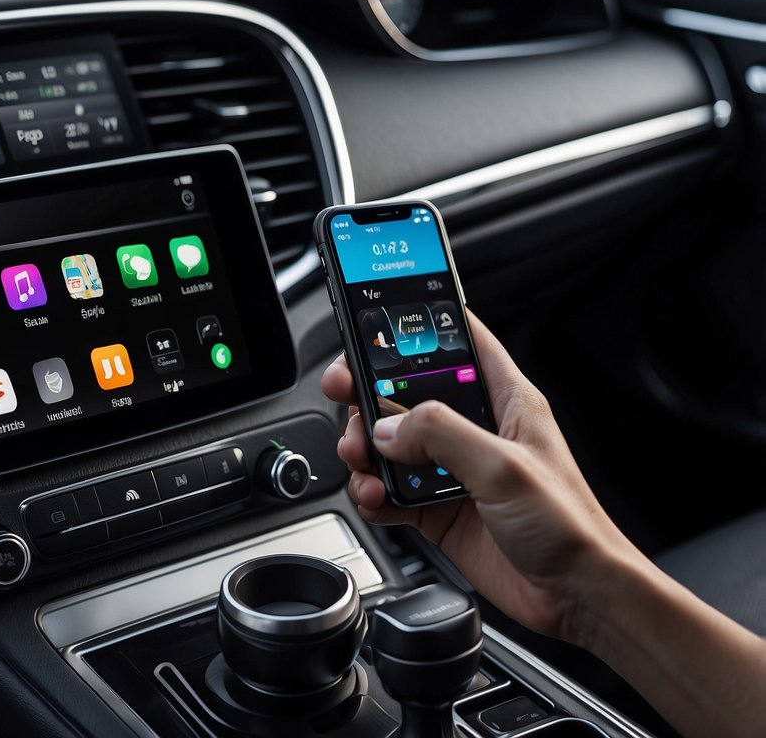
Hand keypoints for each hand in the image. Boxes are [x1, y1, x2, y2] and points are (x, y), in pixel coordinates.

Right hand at [322, 312, 634, 641]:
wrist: (576, 597)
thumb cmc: (569, 527)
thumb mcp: (504, 467)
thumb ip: (442, 434)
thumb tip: (388, 426)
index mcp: (503, 400)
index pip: (457, 340)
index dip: (417, 325)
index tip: (375, 324)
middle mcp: (474, 429)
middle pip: (405, 391)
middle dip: (368, 393)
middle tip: (346, 396)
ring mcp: (452, 469)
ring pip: (388, 441)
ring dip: (364, 449)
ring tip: (363, 461)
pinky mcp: (436, 508)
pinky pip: (387, 489)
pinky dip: (372, 492)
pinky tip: (376, 497)